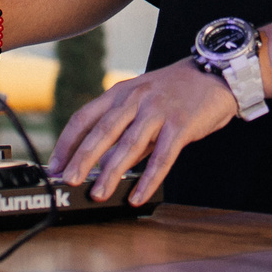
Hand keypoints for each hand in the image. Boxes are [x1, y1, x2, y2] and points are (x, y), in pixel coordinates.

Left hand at [49, 58, 235, 205]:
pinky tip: (138, 195)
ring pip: (129, 144)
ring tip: (99, 194)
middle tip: (68, 181)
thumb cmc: (175, 92)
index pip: (84, 117)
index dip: (67, 143)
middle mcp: (135, 99)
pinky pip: (162, 156)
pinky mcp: (181, 124)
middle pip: (102, 131)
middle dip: (83, 158)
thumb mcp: (142, 103)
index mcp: (120, 93)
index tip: (54, 166)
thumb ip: (124, 130)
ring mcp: (158, 111)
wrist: (216, 75)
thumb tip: (104, 164)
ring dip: (112, 172)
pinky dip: (149, 178)